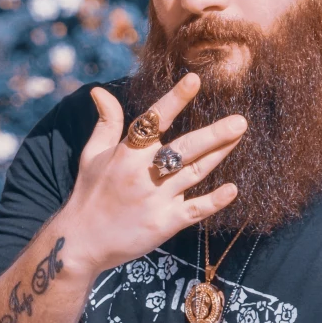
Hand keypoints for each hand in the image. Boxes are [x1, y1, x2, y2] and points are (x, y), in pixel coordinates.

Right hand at [61, 73, 246, 278]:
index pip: (154, 120)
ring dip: (219, 154)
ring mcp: (156, 199)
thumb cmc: (89, 194)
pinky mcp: (164, 223)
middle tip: (240, 121)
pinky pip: (195, 210)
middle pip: (184, 148)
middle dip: (214, 134)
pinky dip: (214, 201)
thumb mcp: (91, 155)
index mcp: (127, 153)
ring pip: (195, 172)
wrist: (81, 243)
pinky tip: (233, 190)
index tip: (194, 79)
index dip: (175, 99)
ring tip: (239, 136)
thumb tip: (99, 90)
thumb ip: (106, 122)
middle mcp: (143, 173)